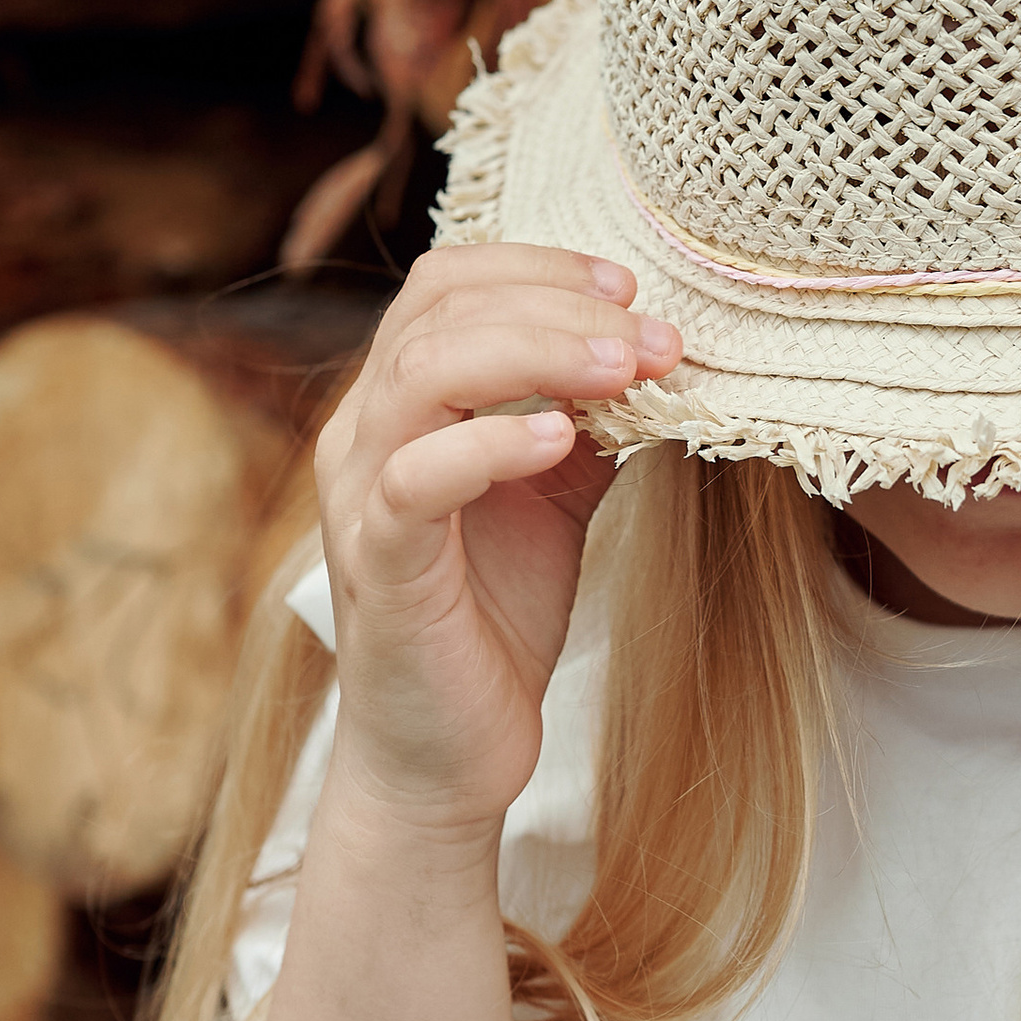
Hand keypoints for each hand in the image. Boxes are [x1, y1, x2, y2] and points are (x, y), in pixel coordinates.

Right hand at [312, 244, 680, 846]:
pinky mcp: (380, 567)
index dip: (538, 267)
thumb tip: (658, 350)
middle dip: (557, 305)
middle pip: (438, 312)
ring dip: (535, 354)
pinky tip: (559, 439)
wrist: (450, 752)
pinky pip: (416, 480)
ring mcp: (363, 499)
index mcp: (401, 404)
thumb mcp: (557, 494)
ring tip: (624, 370)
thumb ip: (587, 419)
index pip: (447, 283)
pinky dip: (488, 443)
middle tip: (652, 335)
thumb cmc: (495, 615)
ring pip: (421, 374)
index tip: (631, 288)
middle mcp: (364, 435)